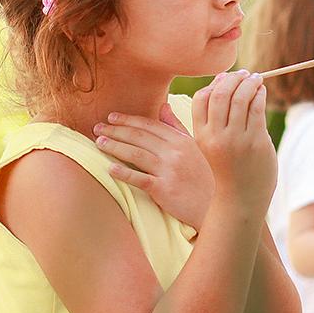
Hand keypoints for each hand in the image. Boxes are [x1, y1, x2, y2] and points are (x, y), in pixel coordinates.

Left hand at [94, 104, 214, 229]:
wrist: (215, 205)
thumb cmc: (205, 176)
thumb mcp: (196, 147)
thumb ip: (177, 127)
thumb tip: (163, 106)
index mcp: (181, 140)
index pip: (150, 125)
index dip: (129, 120)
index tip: (112, 117)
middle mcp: (174, 152)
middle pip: (139, 137)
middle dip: (116, 131)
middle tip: (97, 128)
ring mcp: (169, 170)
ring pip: (135, 153)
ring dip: (114, 147)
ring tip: (98, 144)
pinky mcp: (164, 189)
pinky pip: (139, 178)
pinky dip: (124, 172)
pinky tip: (110, 169)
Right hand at [192, 70, 276, 214]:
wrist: (240, 200)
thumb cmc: (226, 170)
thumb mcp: (207, 147)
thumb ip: (206, 121)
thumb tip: (206, 86)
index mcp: (201, 136)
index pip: (201, 98)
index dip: (214, 83)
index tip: (225, 79)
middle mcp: (216, 136)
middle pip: (220, 93)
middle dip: (233, 78)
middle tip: (244, 74)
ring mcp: (236, 139)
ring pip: (240, 97)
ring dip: (250, 82)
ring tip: (256, 78)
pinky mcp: (256, 142)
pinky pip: (257, 108)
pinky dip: (260, 94)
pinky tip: (262, 91)